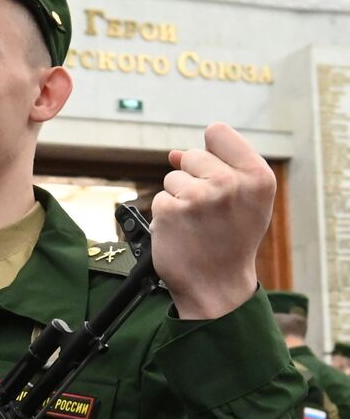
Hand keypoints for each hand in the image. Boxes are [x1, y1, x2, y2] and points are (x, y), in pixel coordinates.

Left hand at [151, 122, 275, 319]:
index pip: (217, 132)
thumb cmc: (232, 241)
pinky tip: (181, 232)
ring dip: (178, 198)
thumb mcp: (245, 202)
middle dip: (193, 178)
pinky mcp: (170, 210)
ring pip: (172, 178)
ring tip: (196, 223)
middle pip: (191, 155)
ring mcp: (198, 196)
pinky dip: (165, 215)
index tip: (215, 172)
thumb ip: (220, 168)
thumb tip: (173, 152)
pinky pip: (159, 199)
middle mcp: (230, 182)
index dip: (210, 151)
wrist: (217, 286)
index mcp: (257, 176)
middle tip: (208, 210)